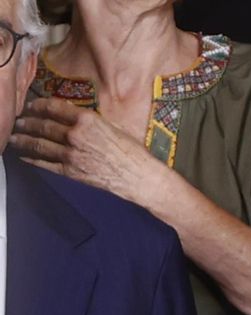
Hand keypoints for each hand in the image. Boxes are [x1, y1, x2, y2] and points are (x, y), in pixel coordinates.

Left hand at [10, 97, 159, 204]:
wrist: (139, 177)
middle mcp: (75, 134)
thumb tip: (75, 118)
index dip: (37, 105)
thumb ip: (90, 121)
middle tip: (18, 121)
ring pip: (38, 143)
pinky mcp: (70, 171)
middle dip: (26, 122)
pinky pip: (44, 163)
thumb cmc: (132, 151)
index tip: (31, 106)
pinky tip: (24, 156)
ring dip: (22, 139)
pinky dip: (31, 159)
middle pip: (42, 125)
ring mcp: (70, 154)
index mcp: (86, 119)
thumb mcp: (113, 127)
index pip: (53, 107)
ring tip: (13, 137)